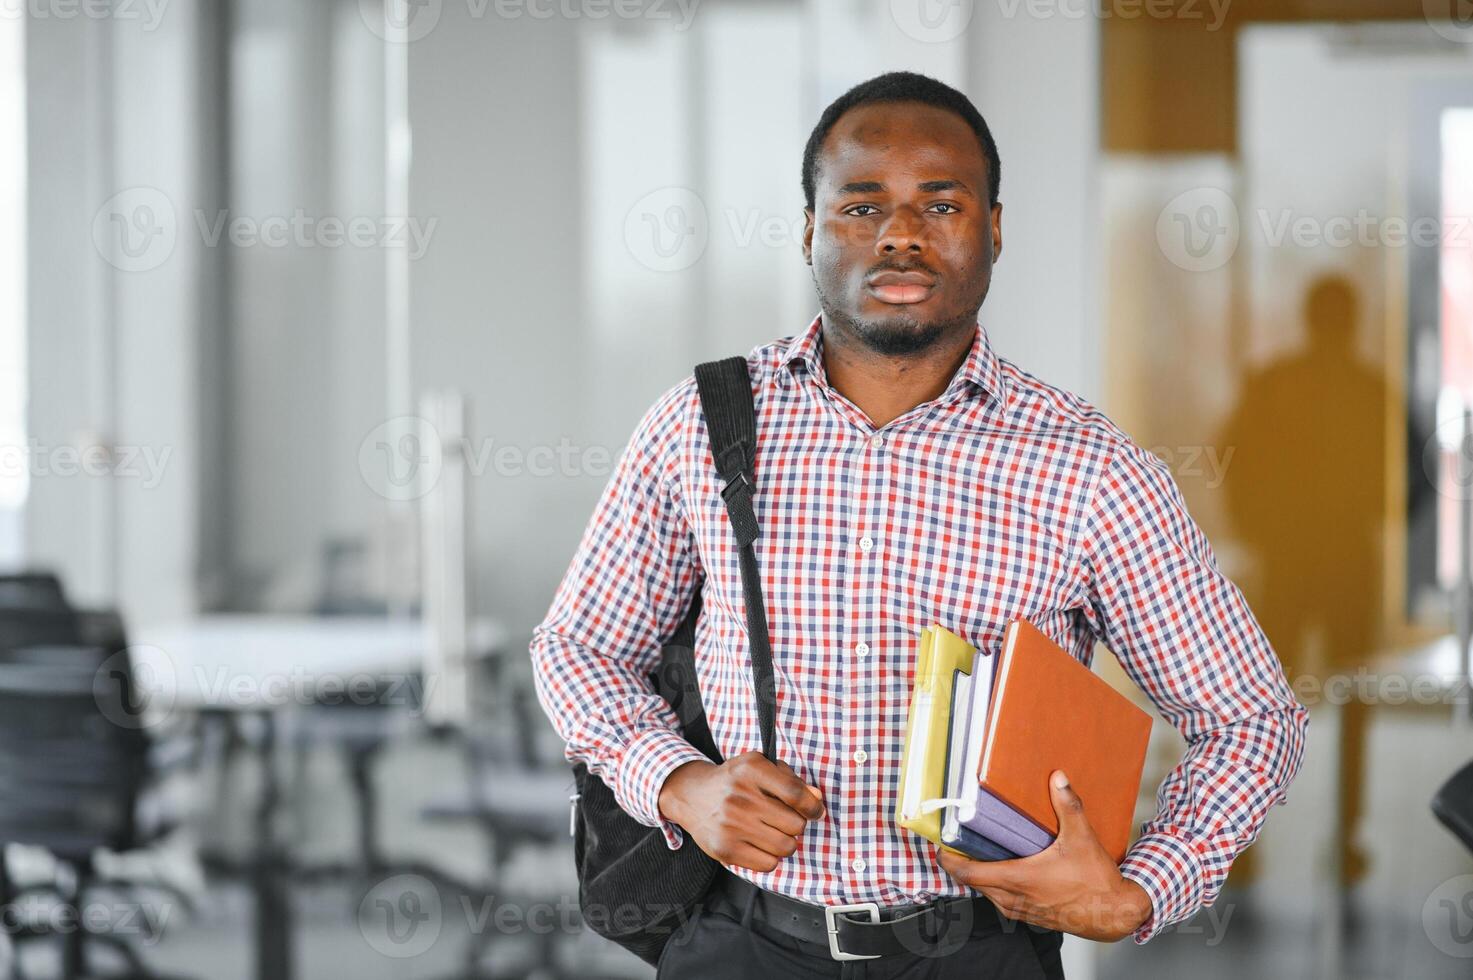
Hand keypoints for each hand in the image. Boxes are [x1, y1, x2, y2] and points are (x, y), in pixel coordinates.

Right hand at [658, 752, 824, 872]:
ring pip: (785, 847)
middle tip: (782, 819)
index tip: (815, 811)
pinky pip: (768, 864)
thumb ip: (790, 781)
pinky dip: (770, 857)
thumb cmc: (734, 781)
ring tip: (772, 832)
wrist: (693, 796)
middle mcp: (740, 796)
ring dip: (785, 842)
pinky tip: (759, 844)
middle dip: (795, 824)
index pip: (795, 793)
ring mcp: (731, 824)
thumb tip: (816, 799)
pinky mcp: (725, 849)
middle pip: (795, 824)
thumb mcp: (760, 769)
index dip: (813, 806)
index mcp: (751, 769)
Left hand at [936, 770, 1152, 941]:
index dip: (949, 860)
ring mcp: (1020, 910)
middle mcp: (1014, 898)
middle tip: (958, 840)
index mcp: (1019, 879)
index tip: (941, 845)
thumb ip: (1068, 806)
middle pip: (972, 882)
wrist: (1113, 915)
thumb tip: (1058, 779)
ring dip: (979, 875)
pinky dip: (994, 886)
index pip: (969, 873)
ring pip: (986, 893)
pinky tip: (1004, 869)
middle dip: (962, 862)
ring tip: (978, 852)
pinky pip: (1000, 900)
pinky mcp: (1029, 916)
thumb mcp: (1082, 838)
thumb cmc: (1096, 883)